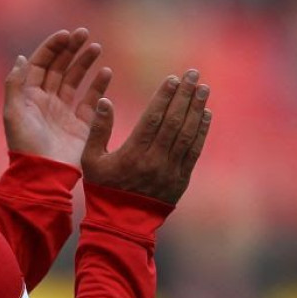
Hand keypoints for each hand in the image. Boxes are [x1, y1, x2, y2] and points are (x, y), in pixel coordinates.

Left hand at [3, 28, 111, 166]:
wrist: (43, 174)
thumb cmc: (25, 145)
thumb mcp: (13, 112)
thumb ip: (15, 84)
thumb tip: (22, 57)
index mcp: (29, 96)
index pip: (41, 64)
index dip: (52, 48)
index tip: (66, 35)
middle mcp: (47, 101)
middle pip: (59, 68)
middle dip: (71, 50)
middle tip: (84, 34)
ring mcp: (65, 112)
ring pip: (76, 80)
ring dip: (85, 62)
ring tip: (96, 47)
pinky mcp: (81, 124)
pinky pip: (91, 100)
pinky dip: (99, 85)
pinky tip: (105, 71)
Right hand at [81, 69, 212, 203]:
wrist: (121, 223)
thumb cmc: (103, 188)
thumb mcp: (91, 160)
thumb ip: (98, 129)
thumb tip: (103, 100)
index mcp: (133, 153)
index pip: (153, 118)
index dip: (164, 96)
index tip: (173, 78)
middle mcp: (154, 160)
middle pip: (174, 121)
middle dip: (184, 95)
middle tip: (193, 74)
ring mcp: (170, 170)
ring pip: (187, 134)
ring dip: (197, 109)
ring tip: (203, 89)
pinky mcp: (181, 179)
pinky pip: (194, 151)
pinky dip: (201, 131)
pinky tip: (206, 114)